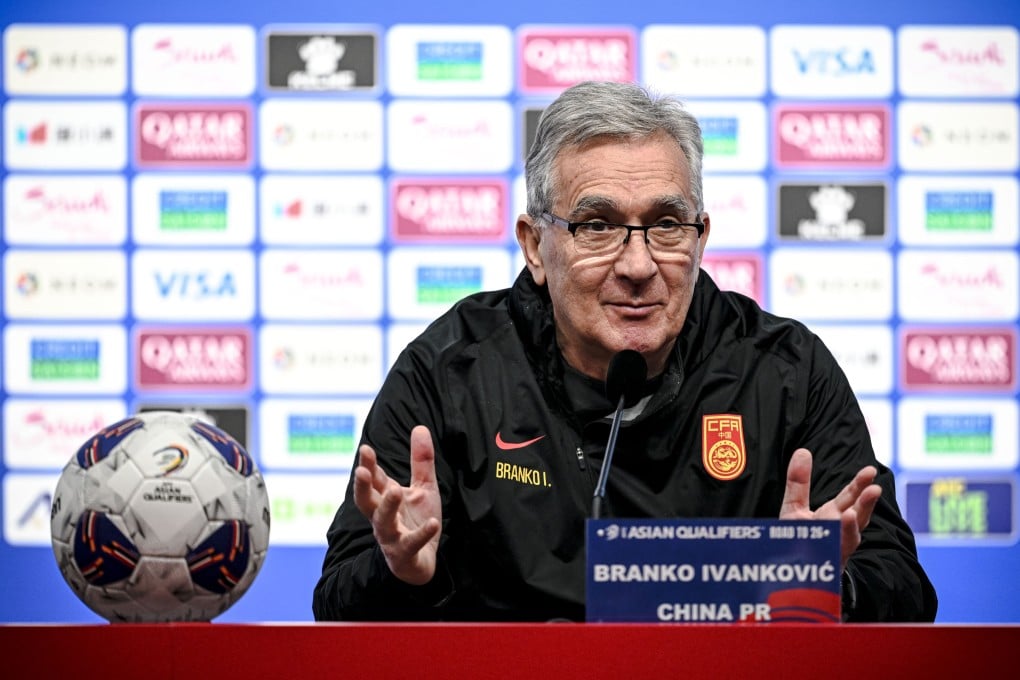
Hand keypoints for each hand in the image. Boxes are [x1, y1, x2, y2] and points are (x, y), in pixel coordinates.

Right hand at [352, 425, 441, 584]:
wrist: (422, 563)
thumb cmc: (417, 521)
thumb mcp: (423, 488)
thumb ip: (421, 461)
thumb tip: (420, 427)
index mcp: (385, 499)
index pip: (373, 480)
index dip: (368, 465)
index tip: (366, 449)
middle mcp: (383, 517)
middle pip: (366, 501)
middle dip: (362, 486)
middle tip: (361, 471)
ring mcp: (392, 537)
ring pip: (383, 522)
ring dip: (387, 507)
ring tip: (396, 490)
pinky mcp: (405, 555)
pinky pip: (411, 544)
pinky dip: (421, 534)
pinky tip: (434, 524)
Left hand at [780, 448, 882, 569]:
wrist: (791, 575)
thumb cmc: (799, 538)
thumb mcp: (794, 507)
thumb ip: (799, 482)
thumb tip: (803, 451)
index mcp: (834, 517)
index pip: (850, 499)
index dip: (859, 485)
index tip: (870, 471)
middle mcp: (839, 535)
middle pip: (857, 520)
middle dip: (865, 506)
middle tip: (874, 489)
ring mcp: (834, 554)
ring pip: (847, 543)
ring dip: (849, 530)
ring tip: (849, 515)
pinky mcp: (824, 572)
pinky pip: (829, 564)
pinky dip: (830, 554)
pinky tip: (827, 546)